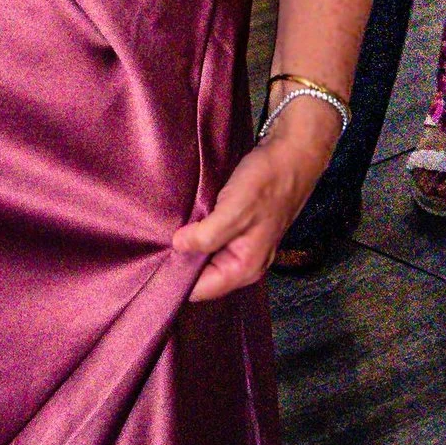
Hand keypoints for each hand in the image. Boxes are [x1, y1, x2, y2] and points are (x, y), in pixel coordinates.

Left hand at [176, 96, 343, 300]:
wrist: (292, 154)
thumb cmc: (268, 182)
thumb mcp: (234, 210)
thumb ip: (205, 236)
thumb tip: (177, 247)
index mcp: (245, 268)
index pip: (200, 290)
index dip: (176, 278)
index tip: (153, 262)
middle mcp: (245, 264)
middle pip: (202, 276)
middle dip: (181, 261)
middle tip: (156, 242)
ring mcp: (243, 247)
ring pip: (206, 257)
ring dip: (189, 245)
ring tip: (168, 230)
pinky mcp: (240, 231)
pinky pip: (212, 241)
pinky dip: (198, 232)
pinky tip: (187, 220)